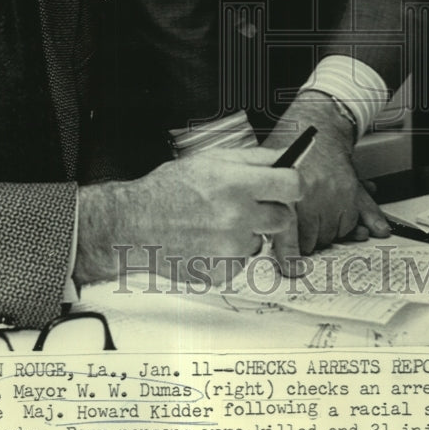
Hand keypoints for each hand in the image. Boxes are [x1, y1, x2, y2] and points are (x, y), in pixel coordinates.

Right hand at [74, 148, 300, 287]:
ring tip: (218, 222)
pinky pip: (241, 261)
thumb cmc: (168, 190)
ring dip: (248, 232)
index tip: (287, 184)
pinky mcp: (223, 271)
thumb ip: (251, 159)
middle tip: (247, 205)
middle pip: (284, 218)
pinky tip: (208, 240)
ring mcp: (231, 248)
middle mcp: (238, 217)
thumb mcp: (209, 160)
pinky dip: (230, 253)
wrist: (135, 224)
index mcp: (237, 184)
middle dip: (270, 210)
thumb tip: (282, 158)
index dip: (292, 183)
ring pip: (261, 241)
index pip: (293, 185)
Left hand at [263, 94, 389, 262]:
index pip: (288, 233)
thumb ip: (266, 203)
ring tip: (316, 212)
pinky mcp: (352, 192)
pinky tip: (341, 216)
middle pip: (311, 240)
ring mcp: (335, 193)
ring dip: (325, 232)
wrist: (320, 124)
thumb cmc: (289, 146)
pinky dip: (346, 225)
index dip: (288, 256)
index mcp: (287, 189)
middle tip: (300, 226)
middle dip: (304, 239)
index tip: (291, 269)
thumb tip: (261, 237)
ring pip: (333, 235)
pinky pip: (352, 223)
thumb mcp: (268, 172)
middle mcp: (313, 193)